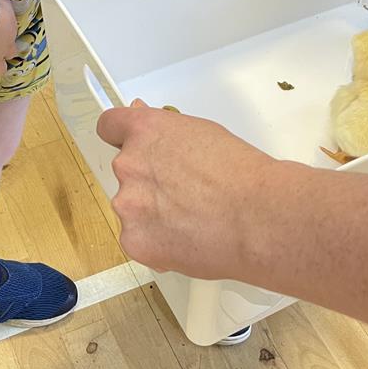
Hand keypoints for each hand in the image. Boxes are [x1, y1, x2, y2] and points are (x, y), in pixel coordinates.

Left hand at [96, 100, 268, 279]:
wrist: (257, 217)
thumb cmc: (242, 175)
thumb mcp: (204, 133)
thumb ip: (167, 132)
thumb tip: (149, 129)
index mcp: (144, 131)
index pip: (110, 126)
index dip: (121, 136)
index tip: (127, 143)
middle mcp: (129, 164)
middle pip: (127, 171)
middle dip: (149, 180)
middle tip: (184, 192)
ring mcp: (128, 204)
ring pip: (133, 208)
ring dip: (153, 213)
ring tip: (193, 218)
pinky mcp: (134, 240)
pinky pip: (138, 239)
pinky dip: (157, 242)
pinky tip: (188, 239)